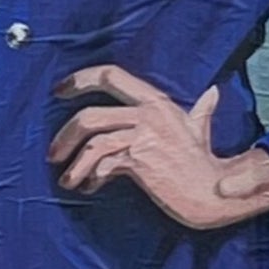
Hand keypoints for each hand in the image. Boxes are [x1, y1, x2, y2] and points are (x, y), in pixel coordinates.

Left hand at [48, 65, 268, 230]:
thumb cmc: (204, 162)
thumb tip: (213, 93)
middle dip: (64, 135)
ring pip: (93, 143)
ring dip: (74, 164)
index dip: (80, 79)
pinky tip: (89, 187)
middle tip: (54, 153)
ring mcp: (143, 137)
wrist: (214, 192)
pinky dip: (91, 178)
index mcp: (157, 102)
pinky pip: (104, 165)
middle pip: (90, 115)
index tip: (59, 90)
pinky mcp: (140, 161)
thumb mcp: (199, 129)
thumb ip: (201, 110)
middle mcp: (148, 114)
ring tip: (68, 180)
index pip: (111, 75)